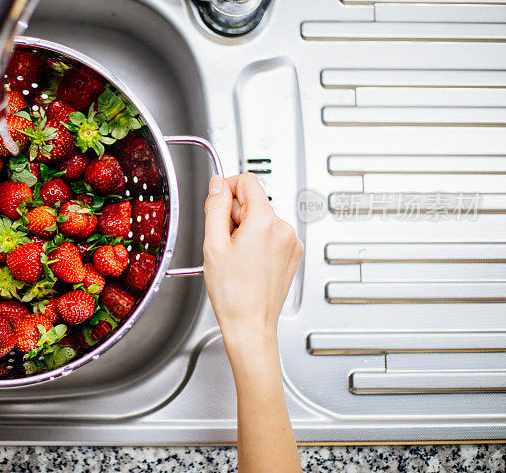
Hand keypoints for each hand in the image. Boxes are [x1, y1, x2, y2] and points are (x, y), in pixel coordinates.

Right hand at [202, 174, 302, 350]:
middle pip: (254, 201)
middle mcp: (284, 228)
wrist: (251, 324)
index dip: (227, 188)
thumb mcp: (213, 244)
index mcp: (265, 222)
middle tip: (224, 242)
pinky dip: (257, 242)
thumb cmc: (233, 293)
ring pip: (262, 218)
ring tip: (236, 257)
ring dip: (245, 230)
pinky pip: (271, 234)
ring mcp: (291, 242)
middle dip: (235, 215)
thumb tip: (218, 184)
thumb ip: (215, 207)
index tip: (217, 204)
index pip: (247, 181)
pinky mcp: (292, 254)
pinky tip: (248, 263)